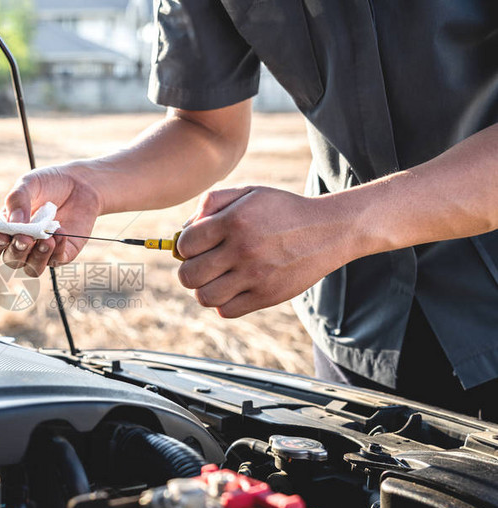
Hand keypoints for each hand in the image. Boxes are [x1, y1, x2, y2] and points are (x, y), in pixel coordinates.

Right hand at [0, 165, 102, 276]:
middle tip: (26, 237)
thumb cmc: (48, 184)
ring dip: (38, 256)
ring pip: (32, 269)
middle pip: (11, 260)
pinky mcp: (62, 253)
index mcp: (5, 229)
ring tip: (48, 238)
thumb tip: (13, 223)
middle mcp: (20, 244)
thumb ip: (17, 200)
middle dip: (17, 250)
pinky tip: (61, 232)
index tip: (2, 235)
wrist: (80, 184)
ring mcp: (41, 251)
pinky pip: (56, 261)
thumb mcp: (29, 184)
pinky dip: (57, 249)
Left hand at [177, 185, 350, 316]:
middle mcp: (243, 249)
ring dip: (204, 289)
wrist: (328, 230)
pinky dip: (223, 303)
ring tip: (215, 279)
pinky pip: (227, 311)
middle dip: (189, 270)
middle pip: (189, 275)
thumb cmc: (281, 210)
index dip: (184, 246)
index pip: (185, 245)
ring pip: (204, 297)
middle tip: (202, 265)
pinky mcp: (267, 296)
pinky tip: (232, 288)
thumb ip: (211, 202)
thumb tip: (183, 231)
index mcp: (234, 221)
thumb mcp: (248, 193)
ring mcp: (255, 275)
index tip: (195, 246)